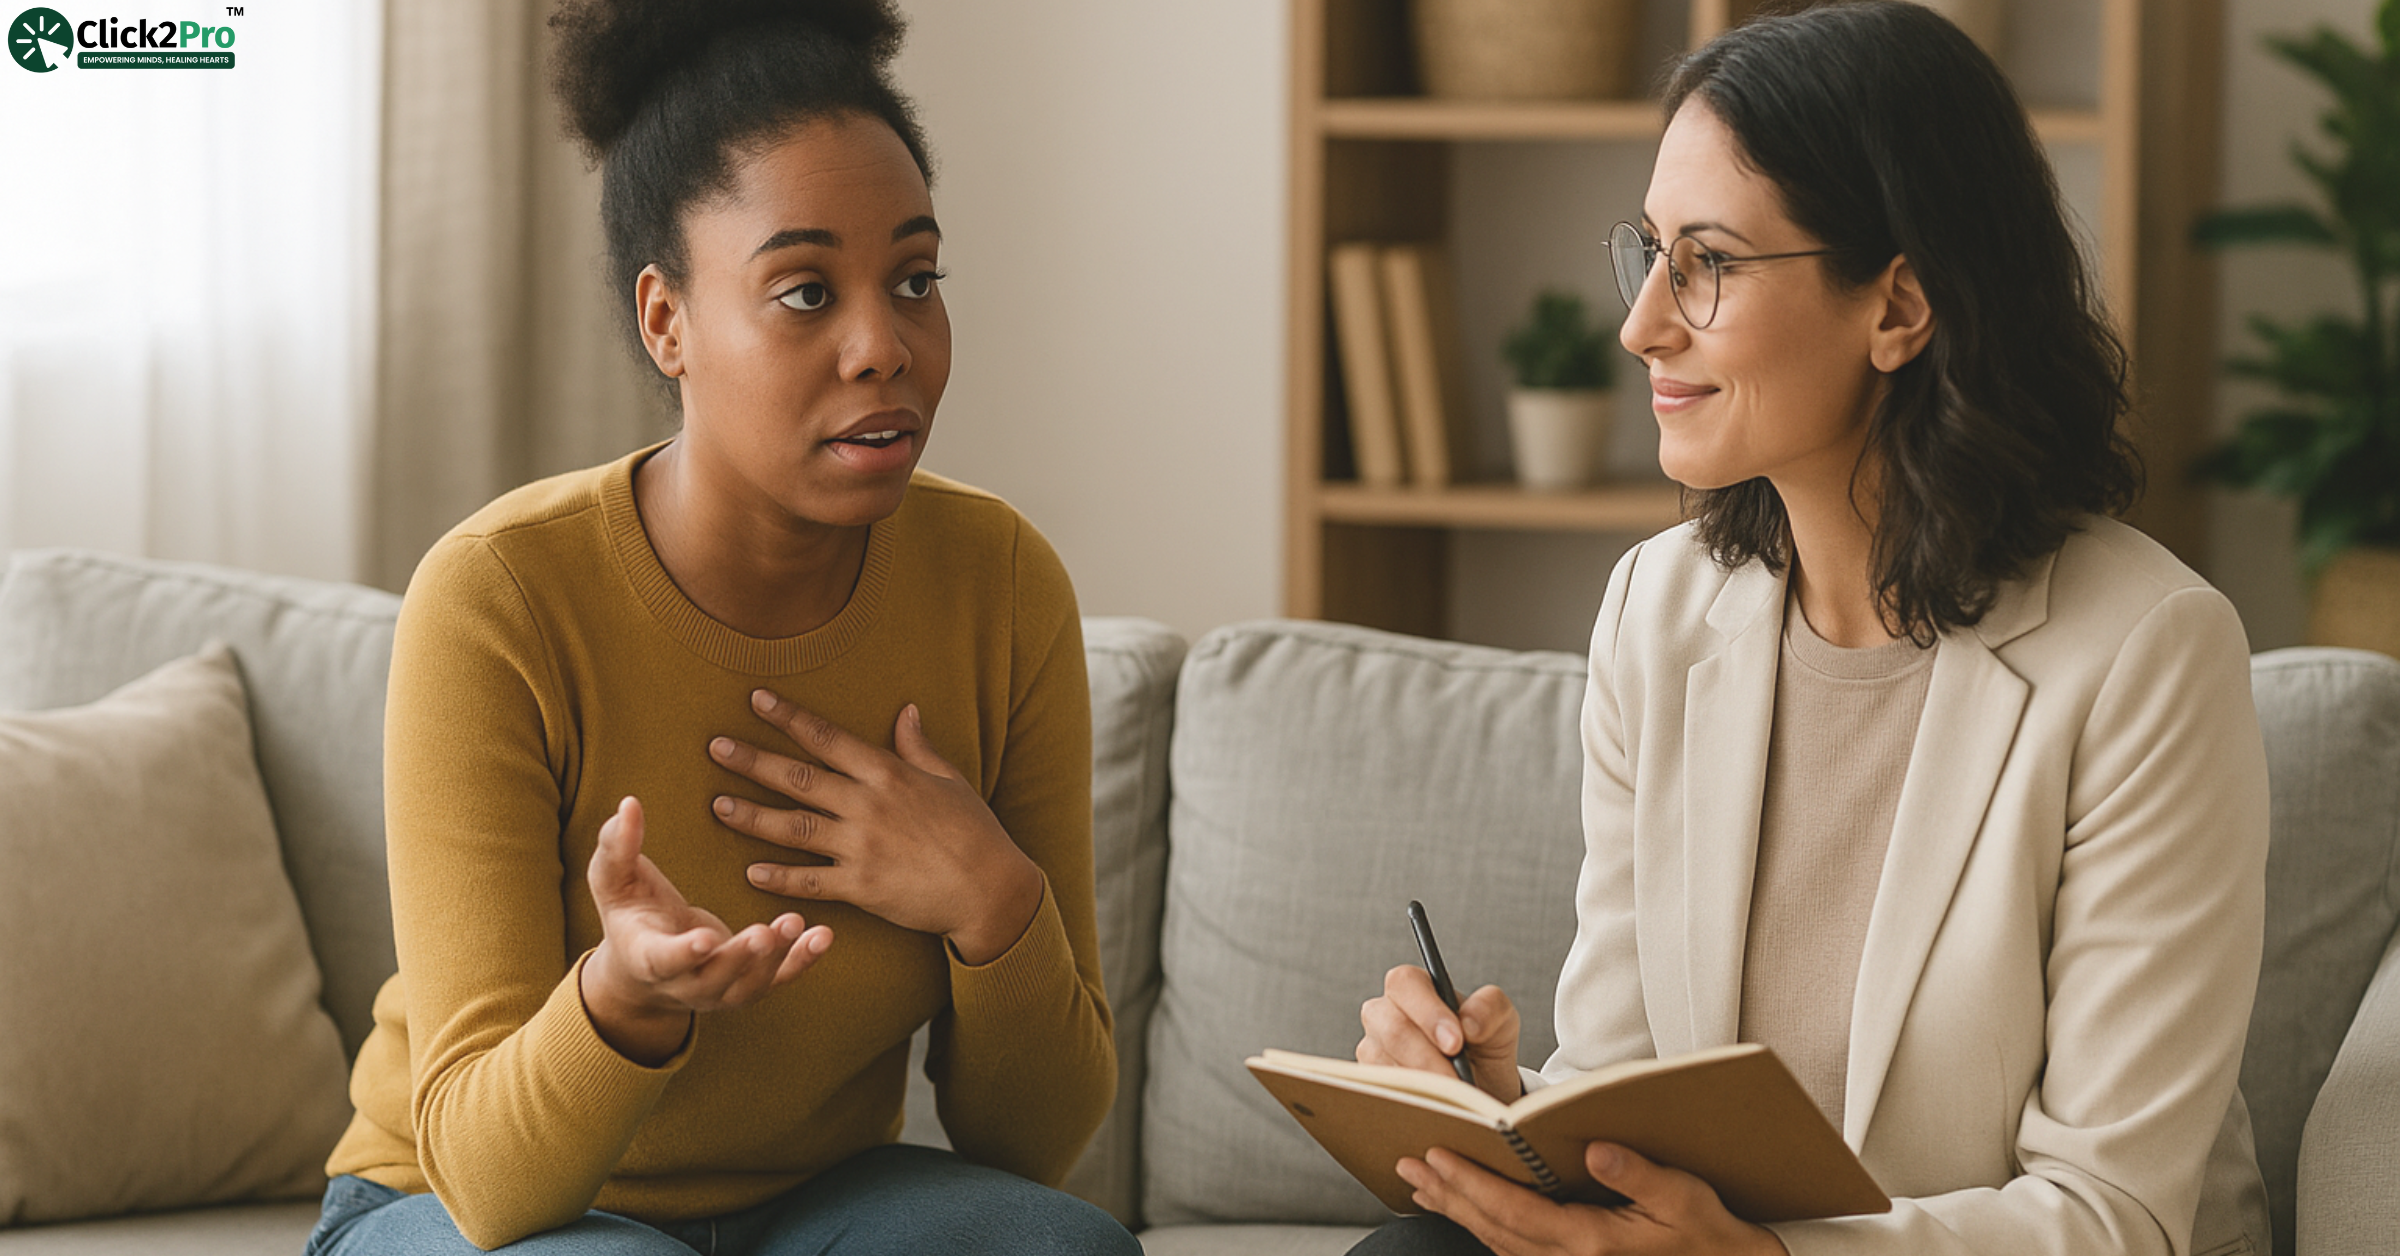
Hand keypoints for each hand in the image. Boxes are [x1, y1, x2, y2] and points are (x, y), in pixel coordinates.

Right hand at [580, 796, 831, 1065]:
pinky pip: (779, 978)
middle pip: (714, 979)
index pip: (665, 960)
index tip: (704, 939)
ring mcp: (720, 990)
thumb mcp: (613, 880)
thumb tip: (628, 804)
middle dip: (740, 958)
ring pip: (751, 983)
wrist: (646, 963)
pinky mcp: (749, 984)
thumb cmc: (629, 909)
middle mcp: (685, 984)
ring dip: (776, 957)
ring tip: (795, 922)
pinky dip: (803, 960)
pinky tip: (823, 935)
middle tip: (764, 933)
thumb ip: (617, 846)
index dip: (684, 953)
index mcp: (647, 958)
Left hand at [708, 691, 1043, 964]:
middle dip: (753, 761)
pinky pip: (810, 879)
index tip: (756, 699)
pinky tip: (749, 870)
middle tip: (715, 747)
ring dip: (752, 816)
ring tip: (718, 805)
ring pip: (794, 827)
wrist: (991, 888)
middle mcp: (869, 806)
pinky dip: (778, 877)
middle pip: (799, 778)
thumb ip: (919, 747)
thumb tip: (905, 710)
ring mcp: (862, 847)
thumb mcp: (950, 780)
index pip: (828, 737)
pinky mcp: (861, 887)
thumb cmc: (975, 832)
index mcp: (889, 774)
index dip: (789, 717)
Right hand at [1360, 965, 1524, 1101]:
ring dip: (1423, 1085)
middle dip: (1428, 1058)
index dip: (1428, 1012)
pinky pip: (1383, 1093)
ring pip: (1386, 1065)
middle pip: (1393, 1029)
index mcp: (1413, 988)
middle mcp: (1384, 1014)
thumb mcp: (1501, 1022)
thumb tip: (1469, 1023)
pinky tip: (1435, 1108)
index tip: (1455, 1044)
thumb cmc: (1485, 1047)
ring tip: (1453, 1099)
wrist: (1481, 1088)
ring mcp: (1372, 1049)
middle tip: (1457, 1082)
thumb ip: (1491, 1008)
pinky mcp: (1370, 1083)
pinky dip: (1413, 1102)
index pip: (1405, 983)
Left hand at [1397, 1142, 1787, 1255]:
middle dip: (1448, 1194)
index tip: (1437, 1154)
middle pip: (1492, 1226)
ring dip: (1458, 1210)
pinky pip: (1512, 1249)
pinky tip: (1466, 1210)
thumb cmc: (1709, 1233)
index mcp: (1590, 1241)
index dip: (1471, 1182)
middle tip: (1408, 1164)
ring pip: (1496, 1241)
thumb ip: (1637, 1173)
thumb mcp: (1683, 1197)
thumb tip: (1594, 1148)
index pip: (1514, 1210)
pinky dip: (1483, 1226)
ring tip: (1421, 1182)